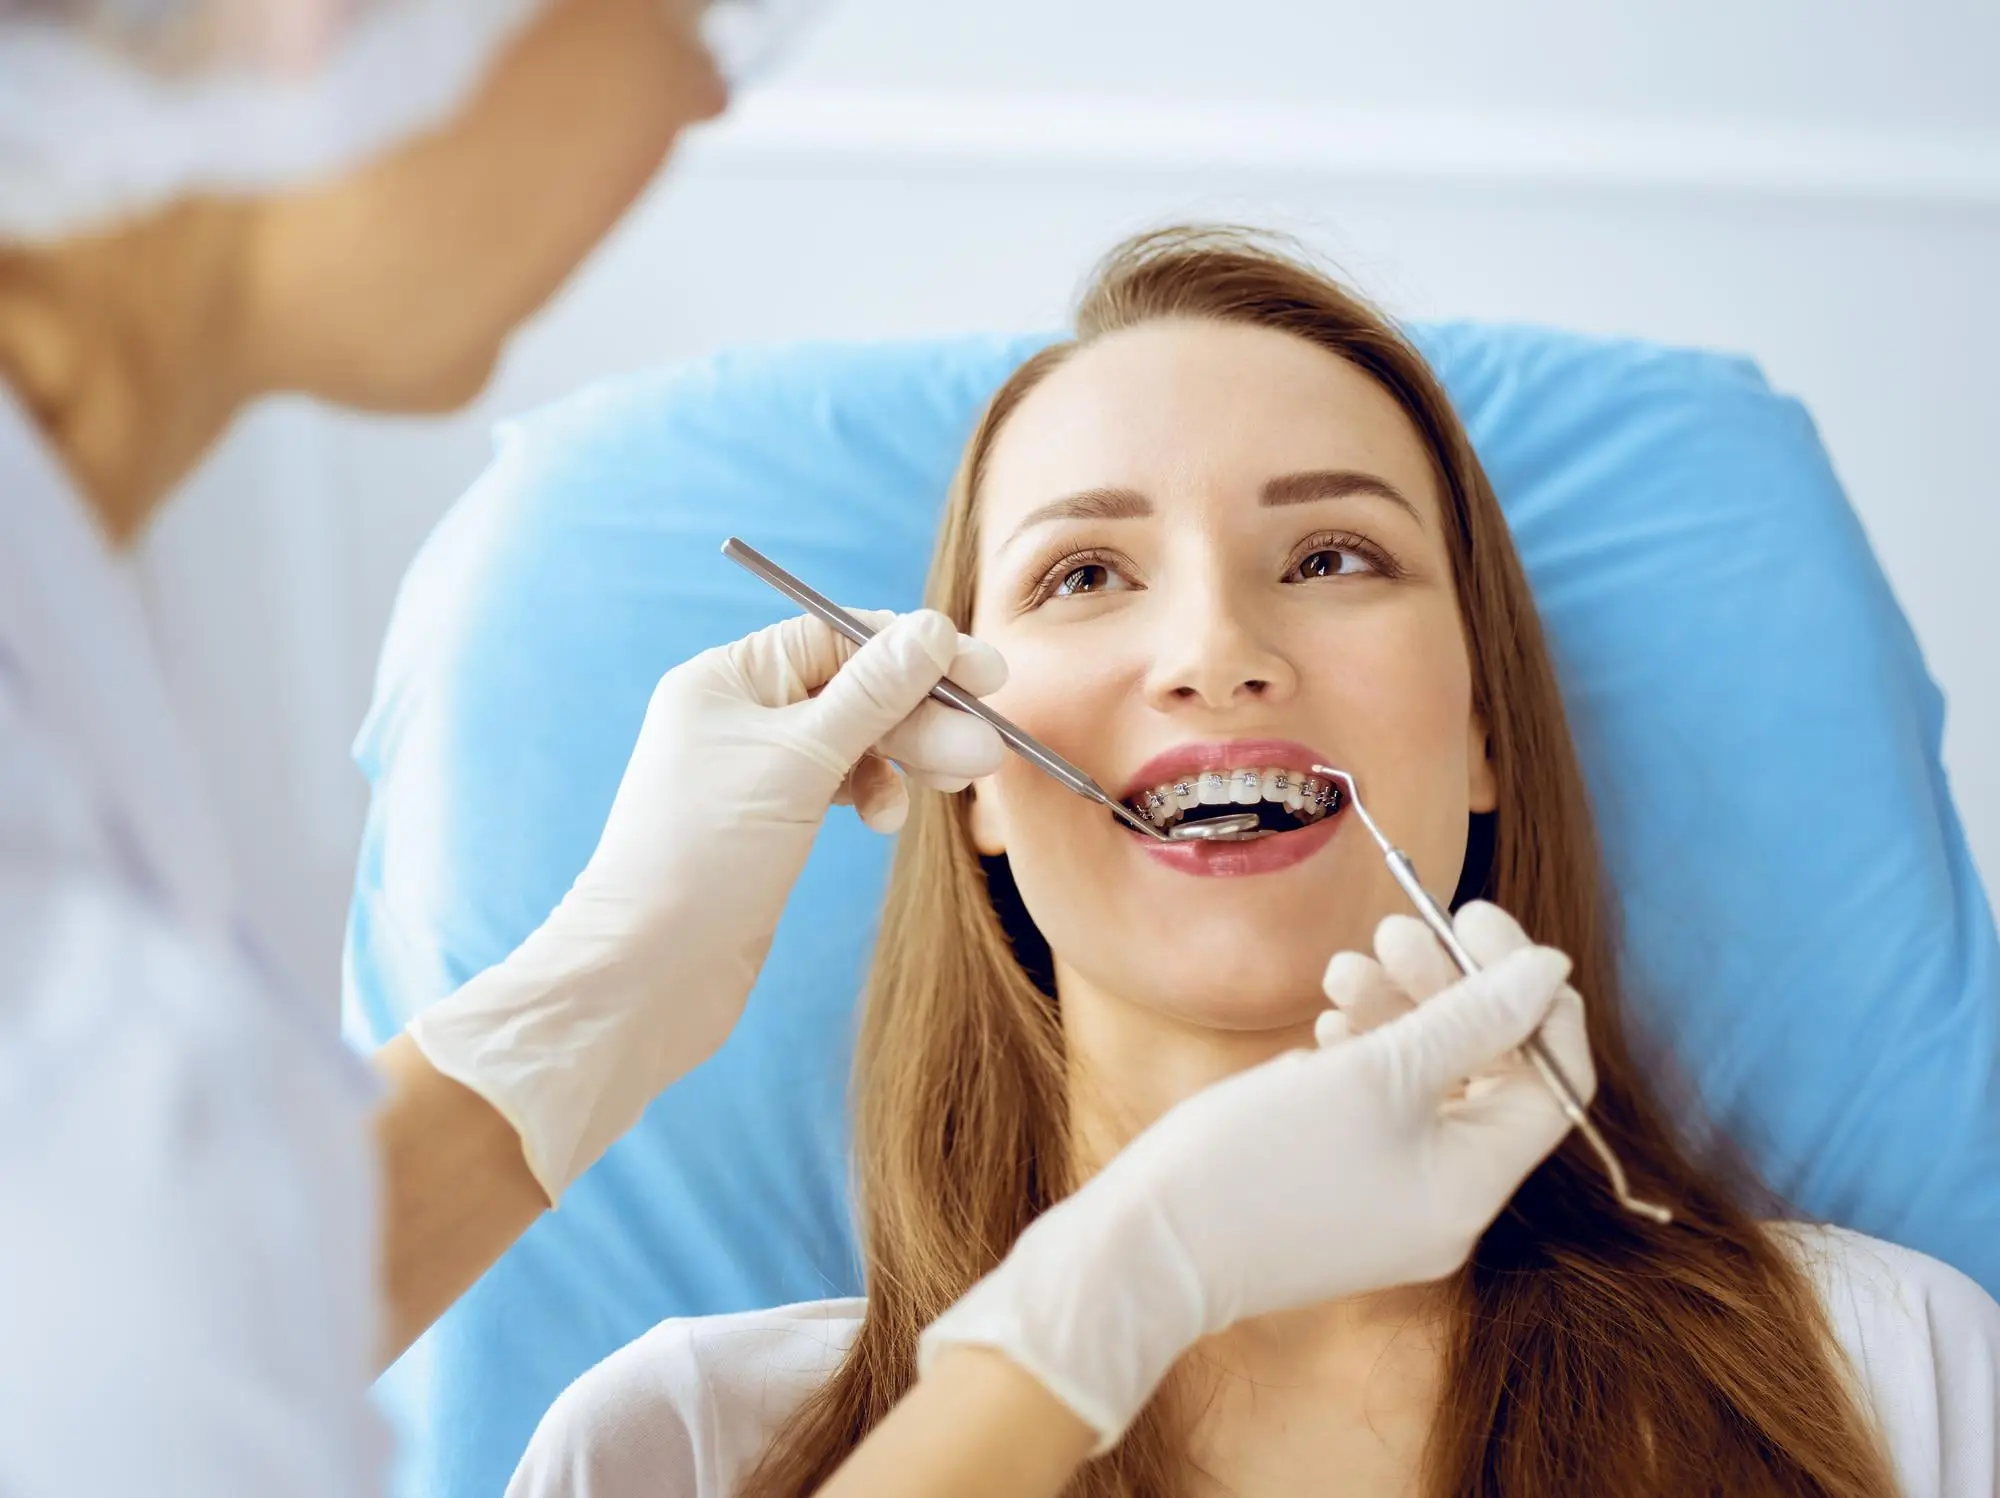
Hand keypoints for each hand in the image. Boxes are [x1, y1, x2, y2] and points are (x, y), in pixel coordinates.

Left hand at [409, 610, 1005, 1201]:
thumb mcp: (800, 761)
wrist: (648, 976)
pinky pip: (839, 785)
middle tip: (989, 748)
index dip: (915, 652)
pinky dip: (874, 794)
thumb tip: (931, 629)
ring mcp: (753, 770)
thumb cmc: (705, 858)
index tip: (987, 674)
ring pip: (854, 740)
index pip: (838, 637)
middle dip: (924, 715)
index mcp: (727, 679)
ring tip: (962, 781)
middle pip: (854, 690)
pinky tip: (887, 820)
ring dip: (910, 755)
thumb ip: (873, 693)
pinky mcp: (770, 822)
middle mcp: (737, 715)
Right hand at [917, 902, 1590, 1450]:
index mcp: (1474, 1185)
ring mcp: (1395, 1203)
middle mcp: (1448, 1204)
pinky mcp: (1345, 1192)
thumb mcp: (1375, 1071)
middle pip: (1487, 1075)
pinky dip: (1363, 1057)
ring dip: (1396, 1014)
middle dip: (1447, 990)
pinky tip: (1323, 1026)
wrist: (1148, 1247)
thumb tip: (1551, 970)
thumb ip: (1471, 1015)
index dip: (1528, 994)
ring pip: (1428, 1086)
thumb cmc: (1260, 1161)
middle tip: (1397, 926)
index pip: (1552, 1079)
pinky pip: (1383, 1114)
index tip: (1478, 921)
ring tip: (1342, 966)